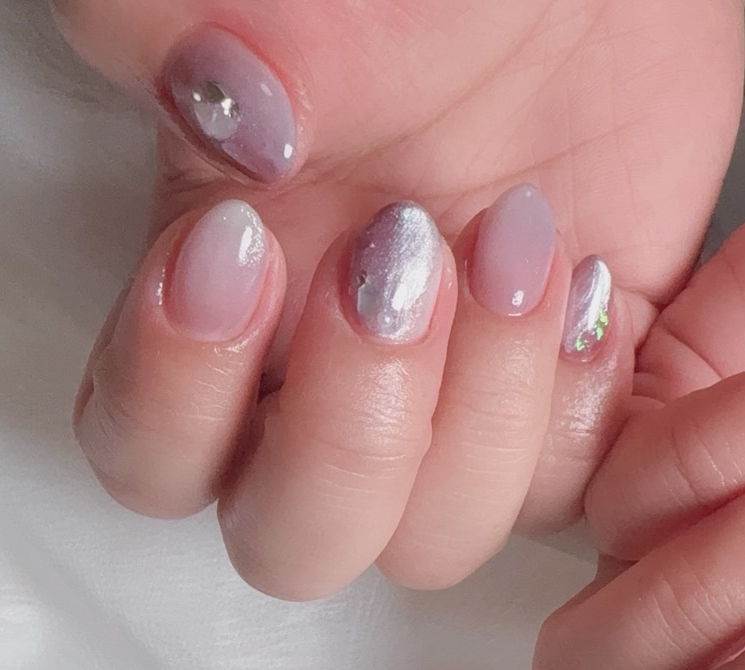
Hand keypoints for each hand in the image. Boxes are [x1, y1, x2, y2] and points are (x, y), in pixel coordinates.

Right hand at [52, 0, 742, 594]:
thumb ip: (199, 23)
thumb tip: (236, 107)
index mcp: (229, 295)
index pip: (150, 452)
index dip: (178, 395)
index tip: (240, 247)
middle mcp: (335, 375)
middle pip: (296, 543)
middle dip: (351, 438)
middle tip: (403, 262)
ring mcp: (458, 399)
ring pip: (438, 541)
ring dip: (486, 418)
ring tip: (518, 244)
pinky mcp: (572, 396)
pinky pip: (571, 491)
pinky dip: (586, 410)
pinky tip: (594, 285)